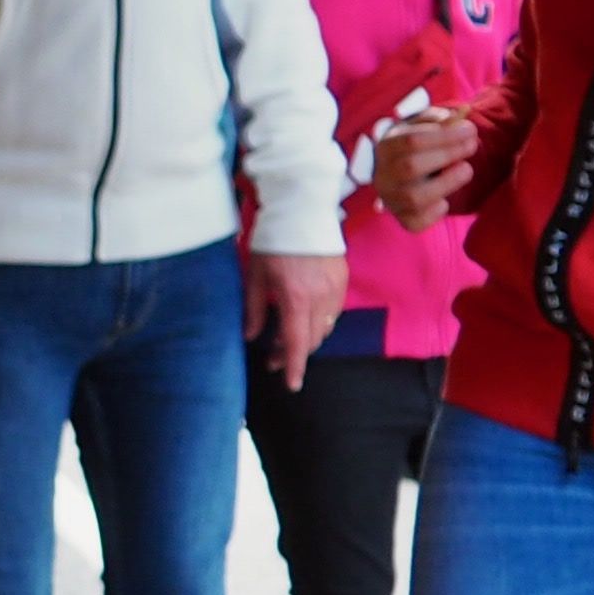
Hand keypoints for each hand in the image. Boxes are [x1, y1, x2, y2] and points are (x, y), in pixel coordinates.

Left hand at [246, 250, 346, 386]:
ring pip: (325, 328)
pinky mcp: (342, 280)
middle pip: (312, 339)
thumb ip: (254, 308)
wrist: (303, 210)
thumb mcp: (255, 275)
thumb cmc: (273, 240)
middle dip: (294, 354)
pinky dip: (320, 323)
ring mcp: (335, 289)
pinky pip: (334, 312)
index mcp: (295, 297)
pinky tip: (304, 320)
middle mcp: (320, 297)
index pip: (297, 342)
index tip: (292, 384)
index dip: (294, 366)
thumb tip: (251, 336)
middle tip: (273, 359)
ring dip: (307, 339)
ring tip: (286, 341)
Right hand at [377, 108, 481, 227]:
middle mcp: (383, 175)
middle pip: (411, 167)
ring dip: (447, 182)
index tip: (470, 129)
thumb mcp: (422, 127)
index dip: (444, 135)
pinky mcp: (402, 220)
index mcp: (385, 148)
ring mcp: (390, 200)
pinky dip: (435, 213)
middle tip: (472, 146)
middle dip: (448, 154)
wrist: (402, 175)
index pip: (412, 141)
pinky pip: (417, 222)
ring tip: (466, 169)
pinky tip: (445, 199)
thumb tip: (457, 117)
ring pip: (415, 197)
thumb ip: (438, 120)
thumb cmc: (417, 147)